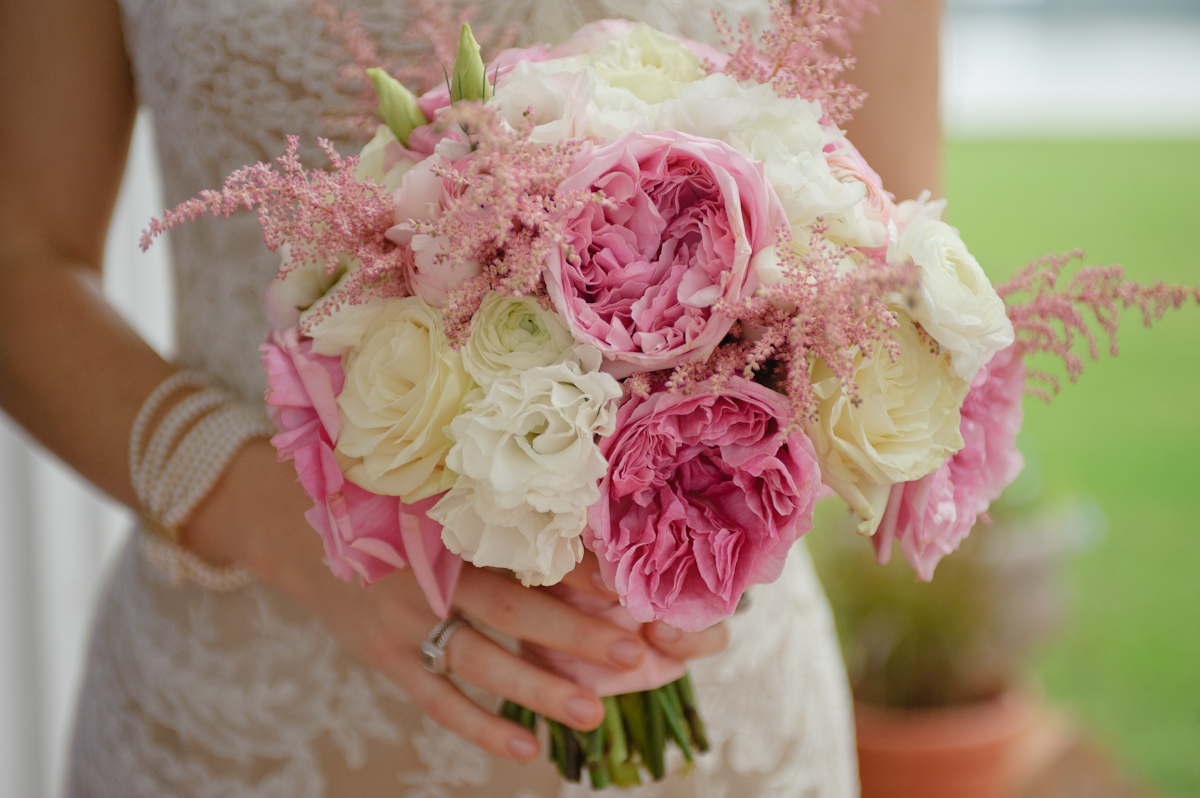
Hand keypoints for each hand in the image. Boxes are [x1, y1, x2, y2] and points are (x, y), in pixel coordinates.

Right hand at [187, 443, 727, 763]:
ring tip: (593, 710)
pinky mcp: (383, 654)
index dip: (578, 566)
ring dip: (536, 687)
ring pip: (478, 660)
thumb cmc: (377, 489)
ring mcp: (399, 616)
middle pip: (509, 606)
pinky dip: (479, 724)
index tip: (632, 582)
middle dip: (573, 631)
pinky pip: (436, 698)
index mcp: (441, 514)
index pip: (521, 545)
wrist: (282, 518)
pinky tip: (527, 750)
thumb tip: (578, 495)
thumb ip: (485, 489)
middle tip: (633, 651)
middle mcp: (422, 566)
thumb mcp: (424, 475)